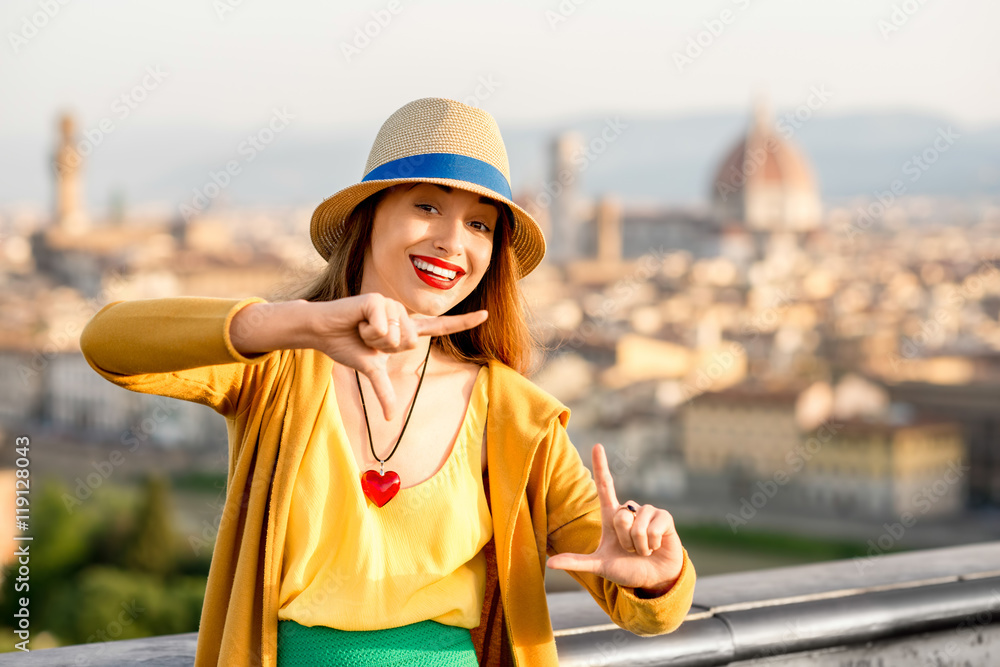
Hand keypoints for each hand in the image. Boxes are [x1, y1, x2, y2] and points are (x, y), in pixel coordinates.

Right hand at [310, 293, 487, 419]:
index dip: (463, 322)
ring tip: (361, 329)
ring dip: (375, 340)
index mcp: (406, 330)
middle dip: (388, 348)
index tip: (486, 315)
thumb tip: (390, 418)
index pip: (440, 326)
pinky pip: (384, 326)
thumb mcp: (371, 370)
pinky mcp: (377, 300)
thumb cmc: (347, 346)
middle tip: (369, 338)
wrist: (323, 332)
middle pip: (413, 343)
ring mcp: (391, 305)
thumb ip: (384, 390)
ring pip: (398, 336)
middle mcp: (403, 315)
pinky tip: (357, 322)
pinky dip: (368, 331)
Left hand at [545, 444, 684, 593]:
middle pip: (620, 516)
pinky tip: (656, 547)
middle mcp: (629, 509)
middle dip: (625, 540)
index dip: (601, 465)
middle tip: (631, 550)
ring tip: (643, 550)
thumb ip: (576, 562)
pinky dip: (652, 543)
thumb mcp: (600, 564)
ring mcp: (648, 512)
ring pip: (636, 524)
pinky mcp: (665, 517)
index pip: (605, 485)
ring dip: (639, 544)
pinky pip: (653, 528)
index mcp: (612, 515)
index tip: (597, 445)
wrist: (654, 579)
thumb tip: (549, 563)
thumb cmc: (627, 569)